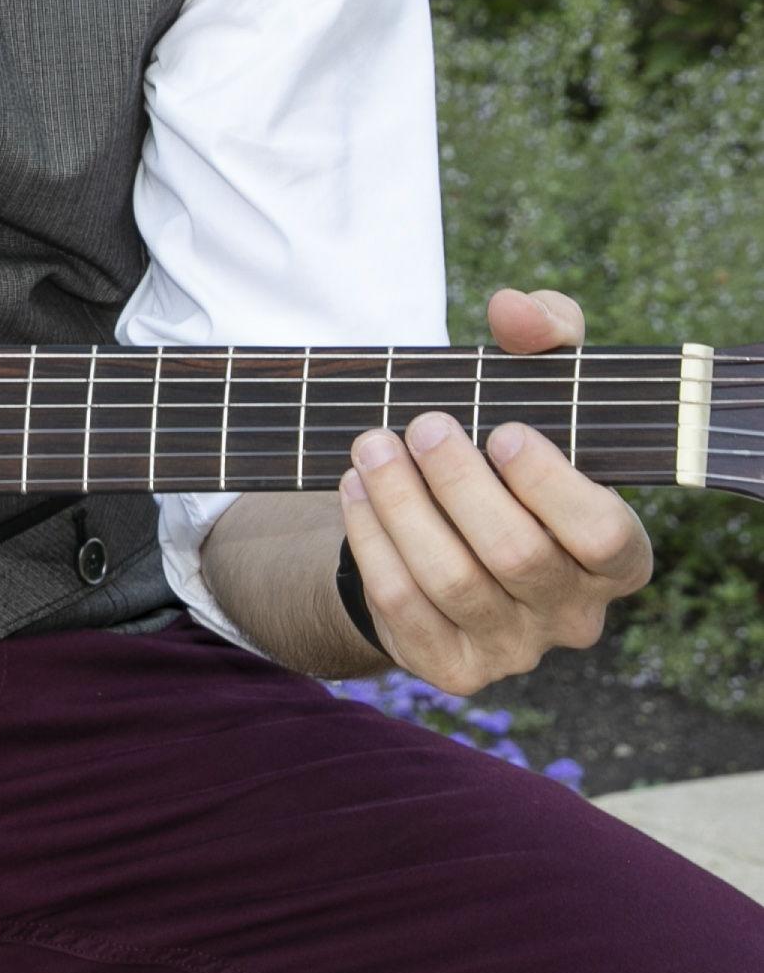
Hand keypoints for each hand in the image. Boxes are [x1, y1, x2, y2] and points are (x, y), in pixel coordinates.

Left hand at [339, 285, 654, 694]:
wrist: (449, 538)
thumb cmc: (507, 457)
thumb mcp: (535, 387)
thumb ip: (544, 335)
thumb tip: (513, 308)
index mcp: (618, 557)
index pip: (605, 536)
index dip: (551, 484)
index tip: (501, 430)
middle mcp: (574, 612)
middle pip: (516, 555)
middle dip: (457, 483)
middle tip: (420, 425)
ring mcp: (514, 647)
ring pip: (452, 581)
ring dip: (402, 506)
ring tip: (370, 447)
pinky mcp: (451, 665)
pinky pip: (403, 605)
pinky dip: (370, 542)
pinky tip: (354, 490)